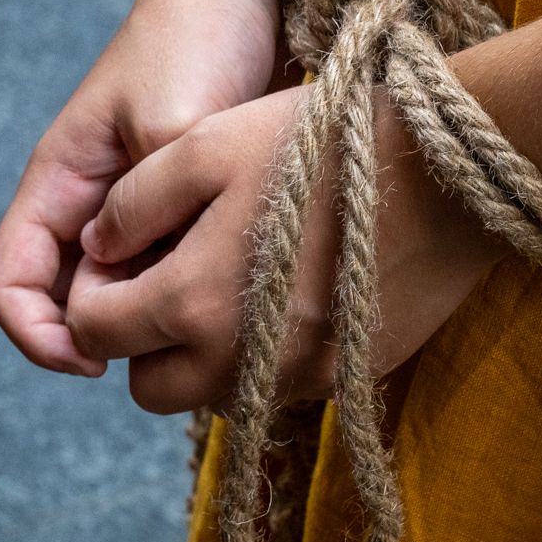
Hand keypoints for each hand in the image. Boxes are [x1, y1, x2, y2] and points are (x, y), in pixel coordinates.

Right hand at [0, 0, 282, 373]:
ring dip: (161, 317)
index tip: (97, 359)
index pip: (12, 285)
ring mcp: (141, 210)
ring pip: (129, 297)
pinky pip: (177, 274)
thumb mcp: (171, 126)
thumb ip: (151, 214)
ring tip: (215, 318)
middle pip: (71, 304)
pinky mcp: (191, 210)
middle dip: (112, 335)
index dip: (39, 337)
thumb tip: (147, 294)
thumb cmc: (200, 38)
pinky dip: (198, 292)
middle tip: (176, 342)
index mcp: (61, 180)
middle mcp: (92, 205)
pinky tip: (242, 293)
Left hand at [62, 85, 500, 412]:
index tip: (121, 259)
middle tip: (170, 277)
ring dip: (200, 356)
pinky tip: (287, 293)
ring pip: (210, 395)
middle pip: (149, 387)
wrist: (447, 174)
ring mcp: (296, 380)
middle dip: (143, 341)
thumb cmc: (318, 146)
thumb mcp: (205, 148)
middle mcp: (237, 362)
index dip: (94, 293)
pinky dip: (261, 357)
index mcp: (190, 302)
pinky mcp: (343, 380)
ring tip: (230, 279)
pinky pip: (273, 388)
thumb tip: (94, 248)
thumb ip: (133, 205)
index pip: (96, 333)